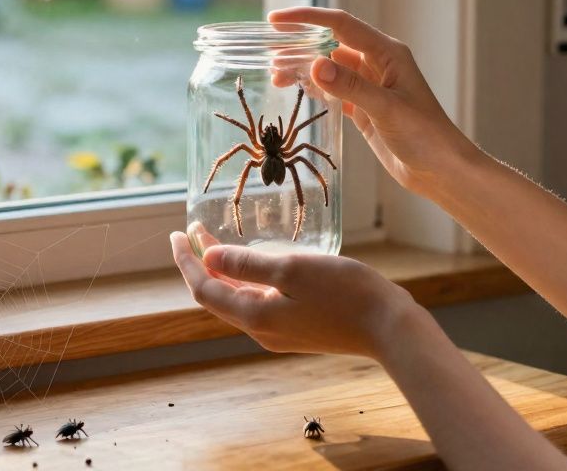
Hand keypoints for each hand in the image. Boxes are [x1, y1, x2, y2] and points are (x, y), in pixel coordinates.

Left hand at [170, 226, 421, 359]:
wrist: (389, 328)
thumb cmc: (345, 293)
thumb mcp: (292, 268)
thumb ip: (248, 264)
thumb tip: (209, 257)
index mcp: (255, 315)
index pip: (204, 288)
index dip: (186, 261)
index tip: (177, 233)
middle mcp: (261, 330)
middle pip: (217, 296)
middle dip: (202, 263)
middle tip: (194, 232)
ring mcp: (279, 333)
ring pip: (238, 300)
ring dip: (223, 271)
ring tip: (217, 242)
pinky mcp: (297, 330)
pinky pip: (258, 304)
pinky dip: (246, 281)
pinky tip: (255, 266)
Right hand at [269, 6, 479, 197]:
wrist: (441, 170)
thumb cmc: (425, 136)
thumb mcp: (386, 110)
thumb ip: (351, 87)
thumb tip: (314, 64)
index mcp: (388, 52)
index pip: (340, 24)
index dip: (307, 18)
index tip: (275, 21)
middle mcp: (378, 63)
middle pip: (331, 43)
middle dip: (300, 45)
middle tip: (269, 54)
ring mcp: (371, 85)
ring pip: (330, 67)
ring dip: (304, 68)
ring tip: (276, 75)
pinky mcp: (365, 107)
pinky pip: (334, 89)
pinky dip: (315, 87)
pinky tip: (297, 90)